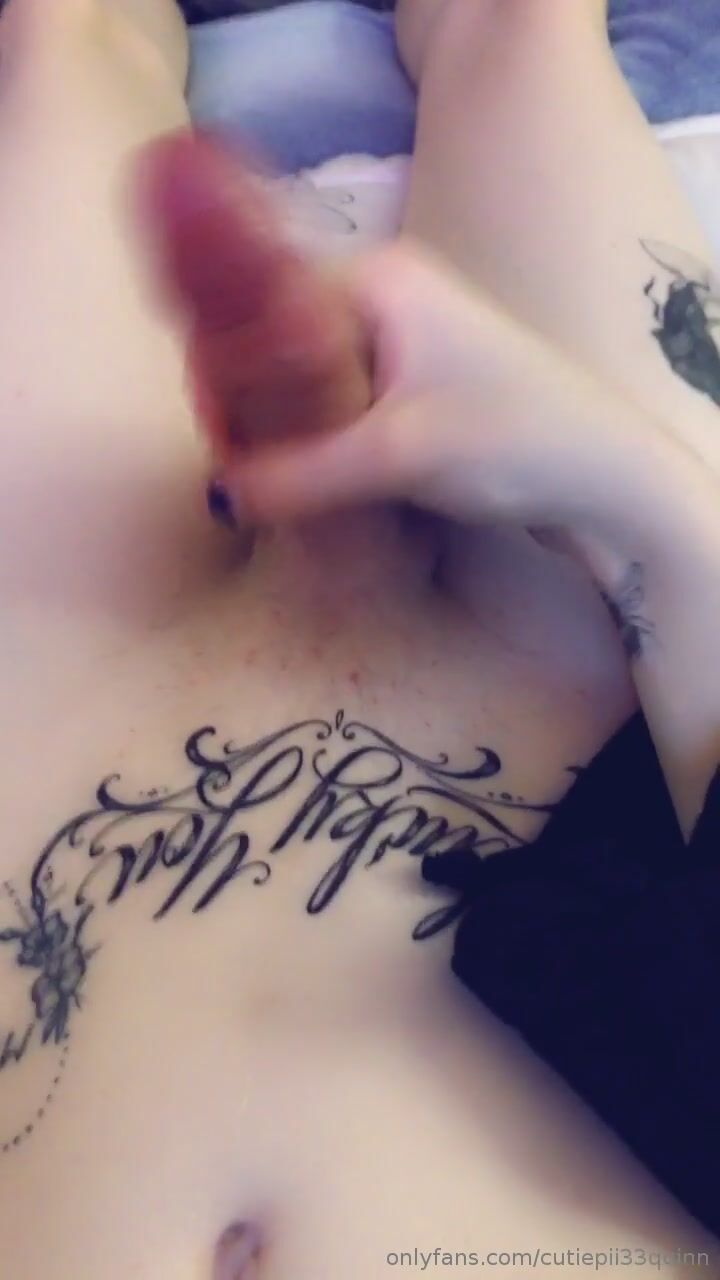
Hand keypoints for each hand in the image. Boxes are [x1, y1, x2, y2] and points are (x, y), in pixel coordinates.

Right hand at [221, 240, 681, 577]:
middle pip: (281, 330)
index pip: (265, 297)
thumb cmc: (514, 439)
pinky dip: (317, 425)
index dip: (225, 356)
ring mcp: (406, 332)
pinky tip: (305, 468)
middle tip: (232, 454)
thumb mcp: (398, 455)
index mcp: (379, 277)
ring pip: (310, 366)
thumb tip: (226, 492)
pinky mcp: (419, 375)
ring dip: (283, 415)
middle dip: (249, 391)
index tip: (211, 420)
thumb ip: (304, 473)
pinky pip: (342, 389)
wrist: (607, 472)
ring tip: (262, 469)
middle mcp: (389, 290)